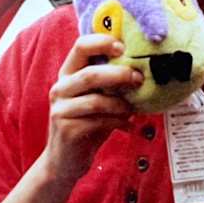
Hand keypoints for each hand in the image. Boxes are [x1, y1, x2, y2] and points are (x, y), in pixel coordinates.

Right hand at [42, 34, 142, 184]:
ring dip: (121, 104)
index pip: (81, 46)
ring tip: (134, 108)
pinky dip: (118, 122)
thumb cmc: (87, 124)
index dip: (103, 42)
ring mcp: (61, 109)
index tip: (123, 47)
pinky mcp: (67, 129)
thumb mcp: (96, 98)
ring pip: (96, 100)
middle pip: (90, 74)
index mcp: (68, 73)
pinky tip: (128, 126)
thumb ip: (110, 83)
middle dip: (119, 74)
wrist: (64, 160)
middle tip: (139, 78)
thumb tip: (143, 68)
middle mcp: (60, 88)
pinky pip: (99, 121)